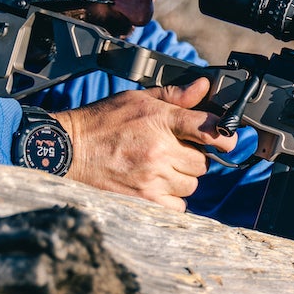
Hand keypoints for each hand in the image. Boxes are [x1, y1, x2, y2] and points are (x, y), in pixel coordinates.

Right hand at [52, 77, 235, 211]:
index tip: (228, 141)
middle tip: (173, 153)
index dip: (225, 137)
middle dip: (192, 158)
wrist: (66, 150)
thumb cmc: (101, 122)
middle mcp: (159, 150)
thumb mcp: (137, 99)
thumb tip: (203, 87)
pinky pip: (178, 205)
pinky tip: (156, 187)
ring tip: (160, 169)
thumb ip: (174, 96)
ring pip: (191, 185)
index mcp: (160, 121)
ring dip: (182, 179)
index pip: (208, 129)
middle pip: (202, 162)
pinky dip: (172, 199)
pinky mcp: (144, 200)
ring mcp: (152, 177)